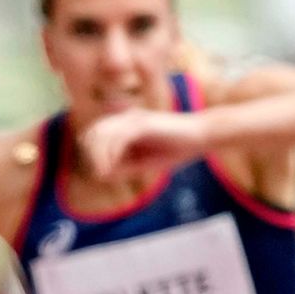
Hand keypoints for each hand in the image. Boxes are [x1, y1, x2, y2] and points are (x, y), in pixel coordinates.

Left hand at [79, 110, 208, 181]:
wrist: (202, 136)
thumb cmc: (176, 149)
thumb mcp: (144, 163)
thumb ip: (123, 166)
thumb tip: (100, 175)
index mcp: (125, 124)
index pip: (93, 134)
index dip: (91, 154)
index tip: (102, 174)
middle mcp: (126, 118)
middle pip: (93, 132)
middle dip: (91, 155)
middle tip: (101, 175)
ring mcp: (134, 118)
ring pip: (102, 134)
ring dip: (99, 156)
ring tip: (104, 174)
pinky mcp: (144, 123)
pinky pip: (119, 137)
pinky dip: (112, 153)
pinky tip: (113, 167)